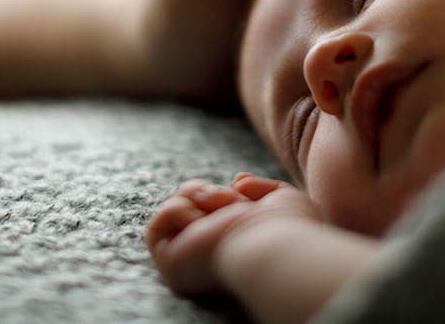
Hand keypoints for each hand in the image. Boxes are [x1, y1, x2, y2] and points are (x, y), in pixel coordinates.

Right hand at [147, 173, 318, 296]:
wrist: (274, 242)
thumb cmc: (289, 228)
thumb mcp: (280, 198)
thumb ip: (259, 189)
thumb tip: (238, 181)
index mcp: (232, 244)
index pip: (213, 209)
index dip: (225, 194)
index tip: (244, 194)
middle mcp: (208, 254)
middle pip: (190, 202)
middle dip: (210, 191)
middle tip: (232, 200)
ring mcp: (189, 260)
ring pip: (173, 209)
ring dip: (197, 197)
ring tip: (221, 209)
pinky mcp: (171, 264)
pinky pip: (155, 227)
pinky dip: (176, 212)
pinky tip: (201, 223)